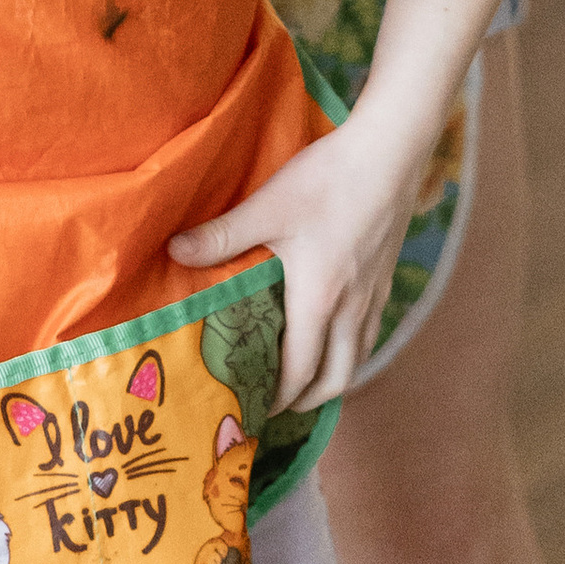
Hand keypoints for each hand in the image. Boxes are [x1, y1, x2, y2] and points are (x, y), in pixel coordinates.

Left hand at [169, 123, 421, 413]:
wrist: (390, 152)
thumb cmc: (328, 180)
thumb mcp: (268, 206)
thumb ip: (222, 235)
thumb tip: (174, 252)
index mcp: (319, 301)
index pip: (300, 371)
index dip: (278, 398)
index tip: (253, 411)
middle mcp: (352, 308)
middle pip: (337, 378)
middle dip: (308, 400)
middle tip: (279, 404)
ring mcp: (375, 293)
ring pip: (359, 356)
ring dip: (333, 377)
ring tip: (306, 377)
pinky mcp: (387, 274)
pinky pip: (370, 330)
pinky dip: (350, 347)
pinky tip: (336, 328)